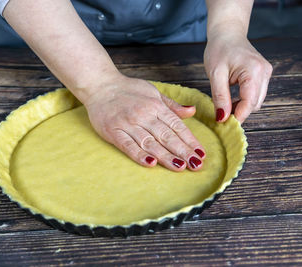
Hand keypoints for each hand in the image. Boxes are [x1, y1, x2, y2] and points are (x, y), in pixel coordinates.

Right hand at [84, 75, 205, 170]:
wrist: (100, 85)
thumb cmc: (128, 90)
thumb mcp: (153, 92)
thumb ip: (172, 105)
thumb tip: (192, 111)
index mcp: (156, 106)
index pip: (177, 126)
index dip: (190, 140)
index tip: (201, 153)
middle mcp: (144, 115)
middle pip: (166, 136)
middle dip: (183, 151)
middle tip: (196, 164)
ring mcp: (128, 124)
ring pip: (150, 143)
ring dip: (166, 156)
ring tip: (180, 167)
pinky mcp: (113, 132)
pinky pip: (128, 145)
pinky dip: (139, 155)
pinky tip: (151, 163)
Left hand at [204, 32, 272, 122]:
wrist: (227, 33)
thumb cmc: (219, 49)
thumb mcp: (215, 74)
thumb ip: (220, 97)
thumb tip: (222, 118)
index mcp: (254, 71)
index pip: (249, 102)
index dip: (238, 116)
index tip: (224, 124)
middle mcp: (264, 73)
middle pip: (254, 104)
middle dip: (239, 112)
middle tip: (221, 115)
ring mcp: (266, 73)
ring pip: (256, 101)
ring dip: (242, 107)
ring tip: (225, 105)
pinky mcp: (263, 75)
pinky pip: (256, 94)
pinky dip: (244, 100)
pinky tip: (232, 99)